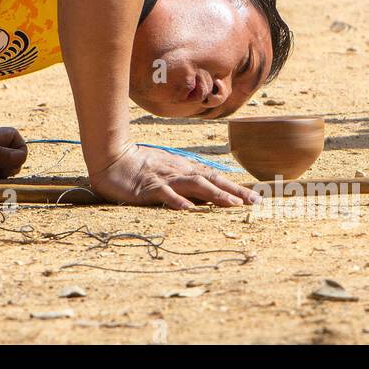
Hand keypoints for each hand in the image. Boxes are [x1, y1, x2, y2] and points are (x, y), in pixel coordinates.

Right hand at [89, 144, 259, 208]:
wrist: (112, 159)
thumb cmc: (140, 167)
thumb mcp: (167, 173)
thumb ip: (186, 183)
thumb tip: (207, 197)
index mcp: (184, 170)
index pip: (215, 178)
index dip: (235, 187)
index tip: (255, 198)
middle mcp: (179, 172)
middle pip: (211, 180)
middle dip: (234, 191)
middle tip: (254, 203)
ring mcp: (165, 179)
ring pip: (194, 185)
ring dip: (214, 194)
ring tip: (232, 205)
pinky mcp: (148, 187)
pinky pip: (164, 194)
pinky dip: (177, 201)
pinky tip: (188, 209)